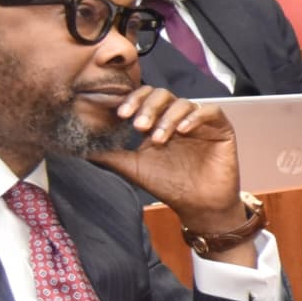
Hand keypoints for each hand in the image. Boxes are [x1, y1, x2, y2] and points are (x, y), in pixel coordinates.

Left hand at [84, 89, 248, 239]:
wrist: (198, 205)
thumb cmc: (168, 185)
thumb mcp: (132, 168)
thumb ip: (110, 155)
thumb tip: (80, 147)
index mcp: (157, 122)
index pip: (144, 98)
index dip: (133, 100)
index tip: (121, 114)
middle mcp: (178, 118)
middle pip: (163, 95)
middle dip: (149, 107)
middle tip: (139, 126)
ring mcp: (200, 122)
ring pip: (184, 103)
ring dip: (168, 117)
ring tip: (159, 138)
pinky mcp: (221, 128)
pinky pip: (210, 111)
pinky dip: (195, 116)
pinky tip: (182, 130)